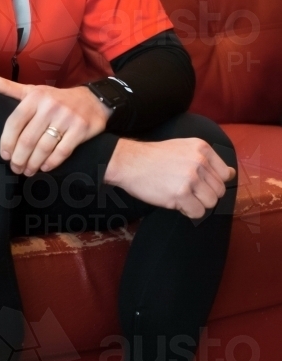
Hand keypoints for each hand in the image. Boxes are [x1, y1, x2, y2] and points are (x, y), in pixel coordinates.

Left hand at [0, 71, 111, 175]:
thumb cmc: (56, 98)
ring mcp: (67, 118)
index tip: (5, 155)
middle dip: (19, 158)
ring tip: (28, 171)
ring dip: (33, 163)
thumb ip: (8, 87)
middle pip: (27, 139)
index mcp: (34, 97)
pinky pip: (62, 151)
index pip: (14, 123)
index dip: (6, 142)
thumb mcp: (32, 90)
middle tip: (16, 168)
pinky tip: (44, 167)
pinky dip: (51, 163)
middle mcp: (50, 106)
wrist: (92, 99)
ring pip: (43, 148)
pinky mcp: (81, 129)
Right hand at [104, 137, 235, 218]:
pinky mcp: (181, 194)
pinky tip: (175, 202)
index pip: (225, 174)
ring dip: (197, 204)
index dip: (213, 183)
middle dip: (204, 195)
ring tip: (180, 196)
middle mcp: (199, 161)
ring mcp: (191, 178)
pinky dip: (188, 212)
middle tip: (186, 191)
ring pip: (211, 202)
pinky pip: (197, 212)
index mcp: (202, 148)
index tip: (199, 184)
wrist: (128, 162)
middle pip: (219, 190)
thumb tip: (231, 174)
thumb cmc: (154, 157)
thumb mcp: (183, 147)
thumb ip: (206, 159)